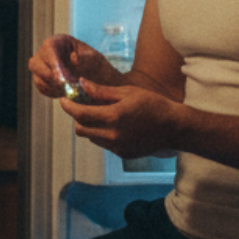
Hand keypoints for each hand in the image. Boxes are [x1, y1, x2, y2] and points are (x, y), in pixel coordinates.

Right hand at [28, 34, 113, 97]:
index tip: (65, 80)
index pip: (49, 48)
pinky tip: (67, 93)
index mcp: (59, 41)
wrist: (100, 83)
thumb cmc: (99, 68)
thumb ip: (85, 59)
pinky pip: (42, 88)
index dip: (54, 63)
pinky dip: (53, 93)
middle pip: (35, 63)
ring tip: (72, 92)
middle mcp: (46, 52)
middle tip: (67, 90)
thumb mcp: (96, 62)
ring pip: (37, 77)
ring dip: (54, 87)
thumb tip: (73, 58)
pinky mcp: (41, 79)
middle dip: (51, 78)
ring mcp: (41, 66)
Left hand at [59, 77, 178, 158]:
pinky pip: (104, 144)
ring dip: (90, 126)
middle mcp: (113, 135)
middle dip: (77, 118)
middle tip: (81, 106)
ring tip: (99, 114)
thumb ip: (102, 91)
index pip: (80, 114)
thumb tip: (82, 84)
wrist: (175, 128)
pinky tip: (113, 125)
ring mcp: (117, 147)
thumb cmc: (153, 104)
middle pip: (81, 129)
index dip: (68, 107)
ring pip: (91, 138)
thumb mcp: (128, 92)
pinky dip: (102, 134)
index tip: (64, 100)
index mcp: (113, 117)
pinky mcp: (123, 154)